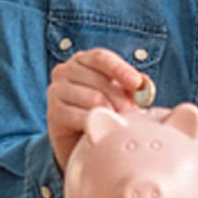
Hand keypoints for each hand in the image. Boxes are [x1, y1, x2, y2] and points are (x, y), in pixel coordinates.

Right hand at [47, 48, 142, 171]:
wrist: (78, 139)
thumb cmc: (101, 110)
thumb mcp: (118, 94)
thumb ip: (131, 86)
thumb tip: (144, 83)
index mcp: (82, 59)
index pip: (101, 58)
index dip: (121, 69)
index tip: (137, 83)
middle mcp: (65, 70)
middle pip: (100, 81)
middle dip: (120, 100)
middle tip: (131, 114)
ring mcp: (56, 90)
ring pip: (93, 99)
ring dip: (110, 114)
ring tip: (117, 123)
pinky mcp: (53, 112)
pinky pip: (82, 116)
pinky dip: (97, 124)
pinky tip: (102, 129)